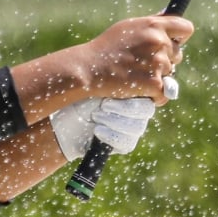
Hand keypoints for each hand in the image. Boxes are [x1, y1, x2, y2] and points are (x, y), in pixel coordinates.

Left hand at [49, 78, 177, 160]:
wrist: (65, 118)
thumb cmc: (82, 93)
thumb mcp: (100, 80)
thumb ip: (121, 77)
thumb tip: (143, 72)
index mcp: (137, 90)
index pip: (153, 92)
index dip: (137, 95)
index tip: (115, 93)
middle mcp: (138, 109)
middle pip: (146, 111)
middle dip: (124, 108)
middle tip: (103, 105)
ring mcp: (133, 127)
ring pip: (137, 128)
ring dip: (114, 121)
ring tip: (95, 116)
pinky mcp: (124, 144)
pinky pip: (127, 143)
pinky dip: (110, 136)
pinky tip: (97, 130)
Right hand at [68, 15, 190, 103]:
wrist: (89, 68)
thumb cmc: (106, 47)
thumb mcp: (128, 27)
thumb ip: (150, 25)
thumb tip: (168, 20)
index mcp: (154, 25)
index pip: (185, 28)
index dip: (180, 38)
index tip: (174, 43)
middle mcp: (159, 41)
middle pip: (178, 54)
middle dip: (165, 60)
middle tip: (143, 64)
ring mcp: (158, 62)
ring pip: (170, 74)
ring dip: (157, 78)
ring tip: (135, 76)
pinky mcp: (154, 82)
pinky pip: (164, 93)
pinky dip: (155, 97)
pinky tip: (141, 92)